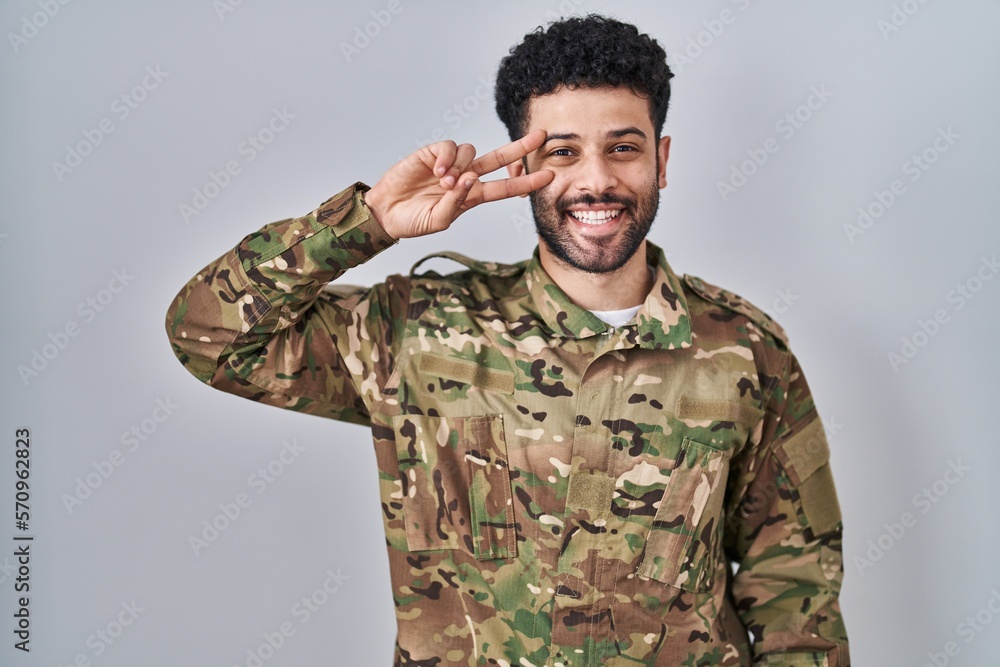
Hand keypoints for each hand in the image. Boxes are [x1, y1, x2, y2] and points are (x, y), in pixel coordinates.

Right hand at [364, 130, 552, 239]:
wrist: (386, 212)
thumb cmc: (414, 220)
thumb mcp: (439, 220)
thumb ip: (456, 203)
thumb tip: (469, 178)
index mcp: (472, 196)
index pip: (505, 187)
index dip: (526, 182)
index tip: (549, 176)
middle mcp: (466, 176)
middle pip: (499, 159)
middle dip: (520, 147)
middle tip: (541, 135)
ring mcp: (450, 164)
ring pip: (471, 152)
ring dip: (461, 167)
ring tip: (444, 183)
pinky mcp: (433, 153)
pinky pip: (450, 146)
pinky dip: (447, 157)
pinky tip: (436, 171)